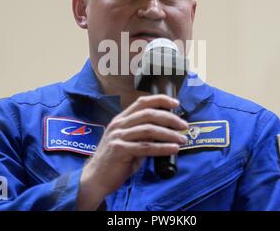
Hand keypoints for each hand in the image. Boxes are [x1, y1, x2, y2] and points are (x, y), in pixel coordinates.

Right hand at [77, 94, 187, 209]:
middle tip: (184, 125)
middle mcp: (118, 125)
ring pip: (149, 130)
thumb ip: (143, 136)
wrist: (96, 179)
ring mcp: (117, 136)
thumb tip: (166, 132)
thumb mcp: (129, 143)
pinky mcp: (119, 150)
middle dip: (170, 118)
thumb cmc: (115, 161)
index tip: (176, 103)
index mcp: (121, 119)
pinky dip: (162, 147)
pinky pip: (146, 147)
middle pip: (148, 114)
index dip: (160, 99)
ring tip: (182, 139)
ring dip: (169, 134)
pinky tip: (173, 149)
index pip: (142, 102)